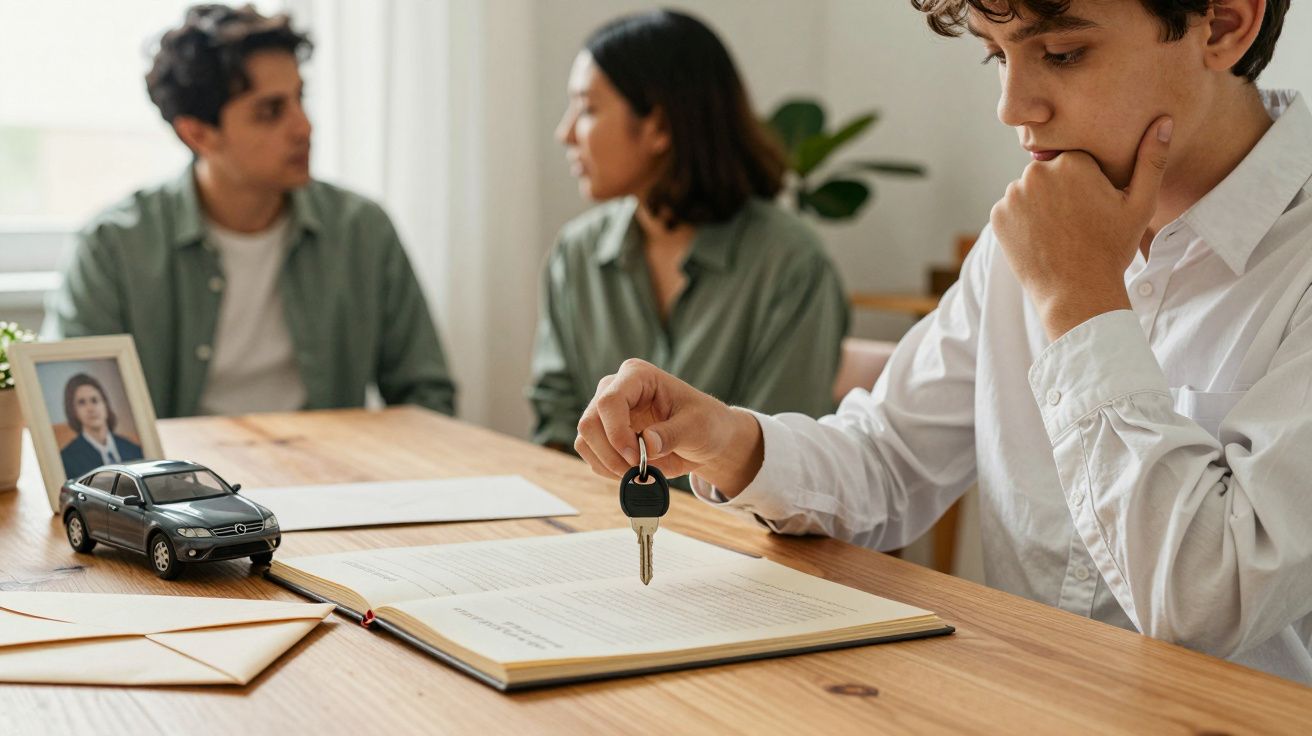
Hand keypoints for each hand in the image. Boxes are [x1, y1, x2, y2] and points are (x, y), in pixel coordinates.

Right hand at [574, 359, 763, 495]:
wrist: (703, 440)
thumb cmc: (704, 424)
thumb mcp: (697, 427)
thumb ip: (672, 434)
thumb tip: (646, 444)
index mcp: (637, 376)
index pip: (609, 401)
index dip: (617, 433)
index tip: (636, 457)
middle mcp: (614, 389)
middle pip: (590, 423)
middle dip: (612, 453)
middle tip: (639, 468)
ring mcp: (604, 412)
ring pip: (585, 441)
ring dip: (610, 464)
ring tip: (641, 470)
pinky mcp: (602, 434)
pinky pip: (591, 455)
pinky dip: (609, 469)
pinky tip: (633, 470)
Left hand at [990, 116, 1172, 339]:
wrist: (1076, 293)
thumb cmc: (1112, 249)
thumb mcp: (1140, 205)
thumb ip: (1151, 159)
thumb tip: (1163, 120)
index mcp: (1072, 162)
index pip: (1075, 160)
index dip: (1086, 183)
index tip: (1092, 207)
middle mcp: (1038, 171)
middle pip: (1049, 173)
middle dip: (1060, 190)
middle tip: (1076, 222)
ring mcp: (1014, 194)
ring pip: (1029, 191)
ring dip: (1040, 205)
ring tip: (1059, 231)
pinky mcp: (997, 216)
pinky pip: (1011, 210)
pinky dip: (1022, 221)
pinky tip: (1040, 239)